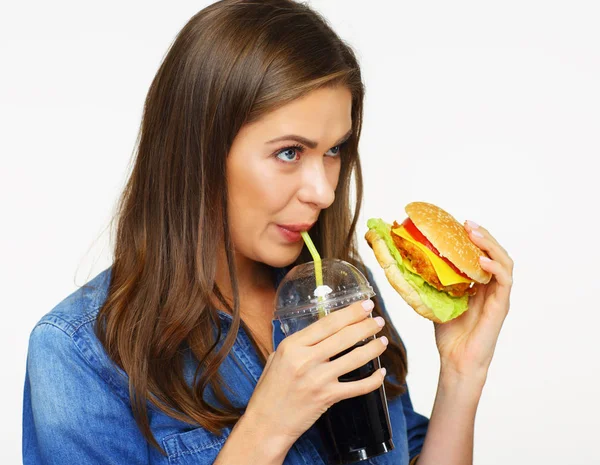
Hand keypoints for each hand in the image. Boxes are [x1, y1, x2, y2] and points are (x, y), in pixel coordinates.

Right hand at [243, 300, 387, 451]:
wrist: (265, 423)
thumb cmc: (270, 390)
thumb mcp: (278, 357)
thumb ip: (300, 343)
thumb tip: (324, 330)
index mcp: (293, 345)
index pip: (328, 323)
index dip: (350, 312)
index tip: (365, 305)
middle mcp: (306, 359)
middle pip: (344, 336)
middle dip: (366, 325)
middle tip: (379, 320)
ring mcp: (318, 379)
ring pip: (355, 358)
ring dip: (373, 348)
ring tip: (383, 341)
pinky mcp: (327, 397)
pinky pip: (357, 387)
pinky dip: (373, 380)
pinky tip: (381, 373)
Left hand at [433, 220, 512, 382]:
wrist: (456, 359)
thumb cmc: (448, 333)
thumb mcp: (435, 299)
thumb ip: (430, 282)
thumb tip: (406, 261)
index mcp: (478, 283)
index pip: (481, 253)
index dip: (473, 237)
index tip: (458, 224)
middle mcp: (491, 287)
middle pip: (495, 253)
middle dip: (483, 235)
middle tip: (466, 223)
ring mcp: (498, 296)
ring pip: (504, 262)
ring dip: (490, 245)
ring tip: (474, 234)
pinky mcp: (501, 306)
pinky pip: (505, 282)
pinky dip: (496, 268)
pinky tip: (482, 260)